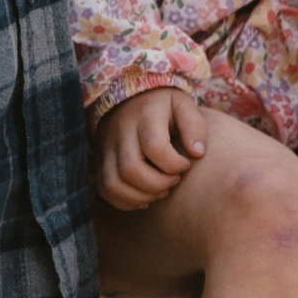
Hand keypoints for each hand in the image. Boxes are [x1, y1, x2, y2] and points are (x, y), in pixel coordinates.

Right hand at [94, 85, 207, 210]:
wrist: (128, 96)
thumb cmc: (163, 105)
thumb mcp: (182, 104)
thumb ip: (194, 126)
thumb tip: (198, 153)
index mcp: (145, 115)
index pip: (155, 147)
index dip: (175, 164)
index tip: (186, 164)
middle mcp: (120, 131)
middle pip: (130, 169)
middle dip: (158, 184)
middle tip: (174, 181)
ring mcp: (106, 146)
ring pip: (113, 183)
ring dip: (140, 196)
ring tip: (160, 191)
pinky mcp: (99, 160)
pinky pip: (104, 189)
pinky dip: (125, 201)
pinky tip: (145, 196)